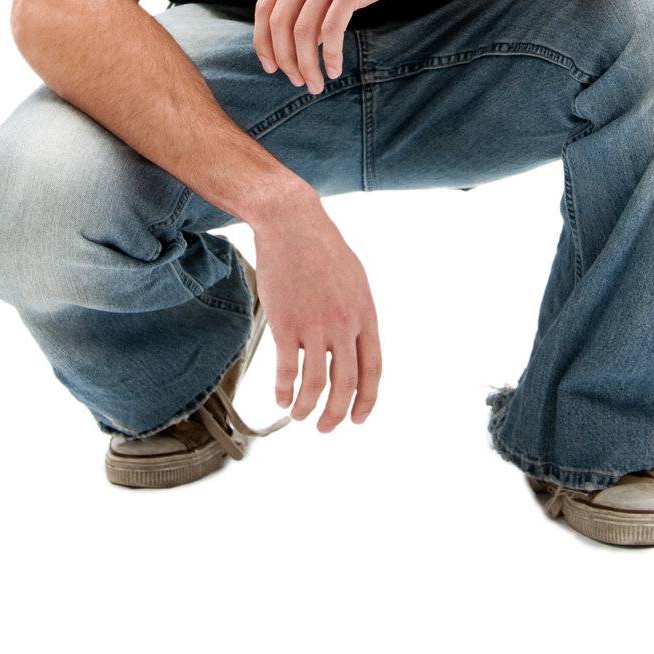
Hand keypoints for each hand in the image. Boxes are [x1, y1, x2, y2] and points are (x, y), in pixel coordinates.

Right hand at [252, 195, 381, 431]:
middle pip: (345, 384)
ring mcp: (314, 326)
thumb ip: (357, 315)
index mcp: (365, 314)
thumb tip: (355, 344)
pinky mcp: (285, 324)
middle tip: (326, 428)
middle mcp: (343, 324)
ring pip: (315, 384)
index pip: (373, 370)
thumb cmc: (322, 249)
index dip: (366, 400)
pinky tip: (280, 397)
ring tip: (298, 416)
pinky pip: (286, 370)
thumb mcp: (355, 281)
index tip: (358, 418)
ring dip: (307, 408)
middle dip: (336, 414)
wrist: (293, 225)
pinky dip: (283, 390)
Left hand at [253, 0, 439, 87]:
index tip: (271, 66)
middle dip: (285, 60)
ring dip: (306, 65)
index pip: (265, 7)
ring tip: (316, 84)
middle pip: (279, 23)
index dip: (262, 42)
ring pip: (304, 31)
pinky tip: (335, 69)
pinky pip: (332, 30)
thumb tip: (307, 40)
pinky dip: (330, 56)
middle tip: (298, 82)